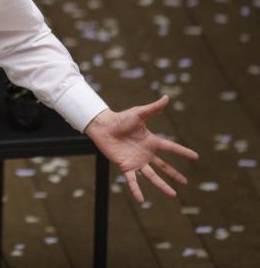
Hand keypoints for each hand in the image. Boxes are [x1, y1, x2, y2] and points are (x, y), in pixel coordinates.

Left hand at [84, 95, 198, 203]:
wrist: (102, 125)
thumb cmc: (120, 118)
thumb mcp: (138, 113)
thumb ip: (153, 108)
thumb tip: (166, 97)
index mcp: (151, 141)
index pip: (171, 147)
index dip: (183, 152)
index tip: (196, 157)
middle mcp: (145, 153)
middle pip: (163, 166)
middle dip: (174, 174)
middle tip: (185, 183)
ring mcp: (136, 161)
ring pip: (152, 176)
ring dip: (162, 186)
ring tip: (173, 195)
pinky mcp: (125, 166)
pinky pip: (132, 181)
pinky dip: (137, 190)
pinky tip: (142, 201)